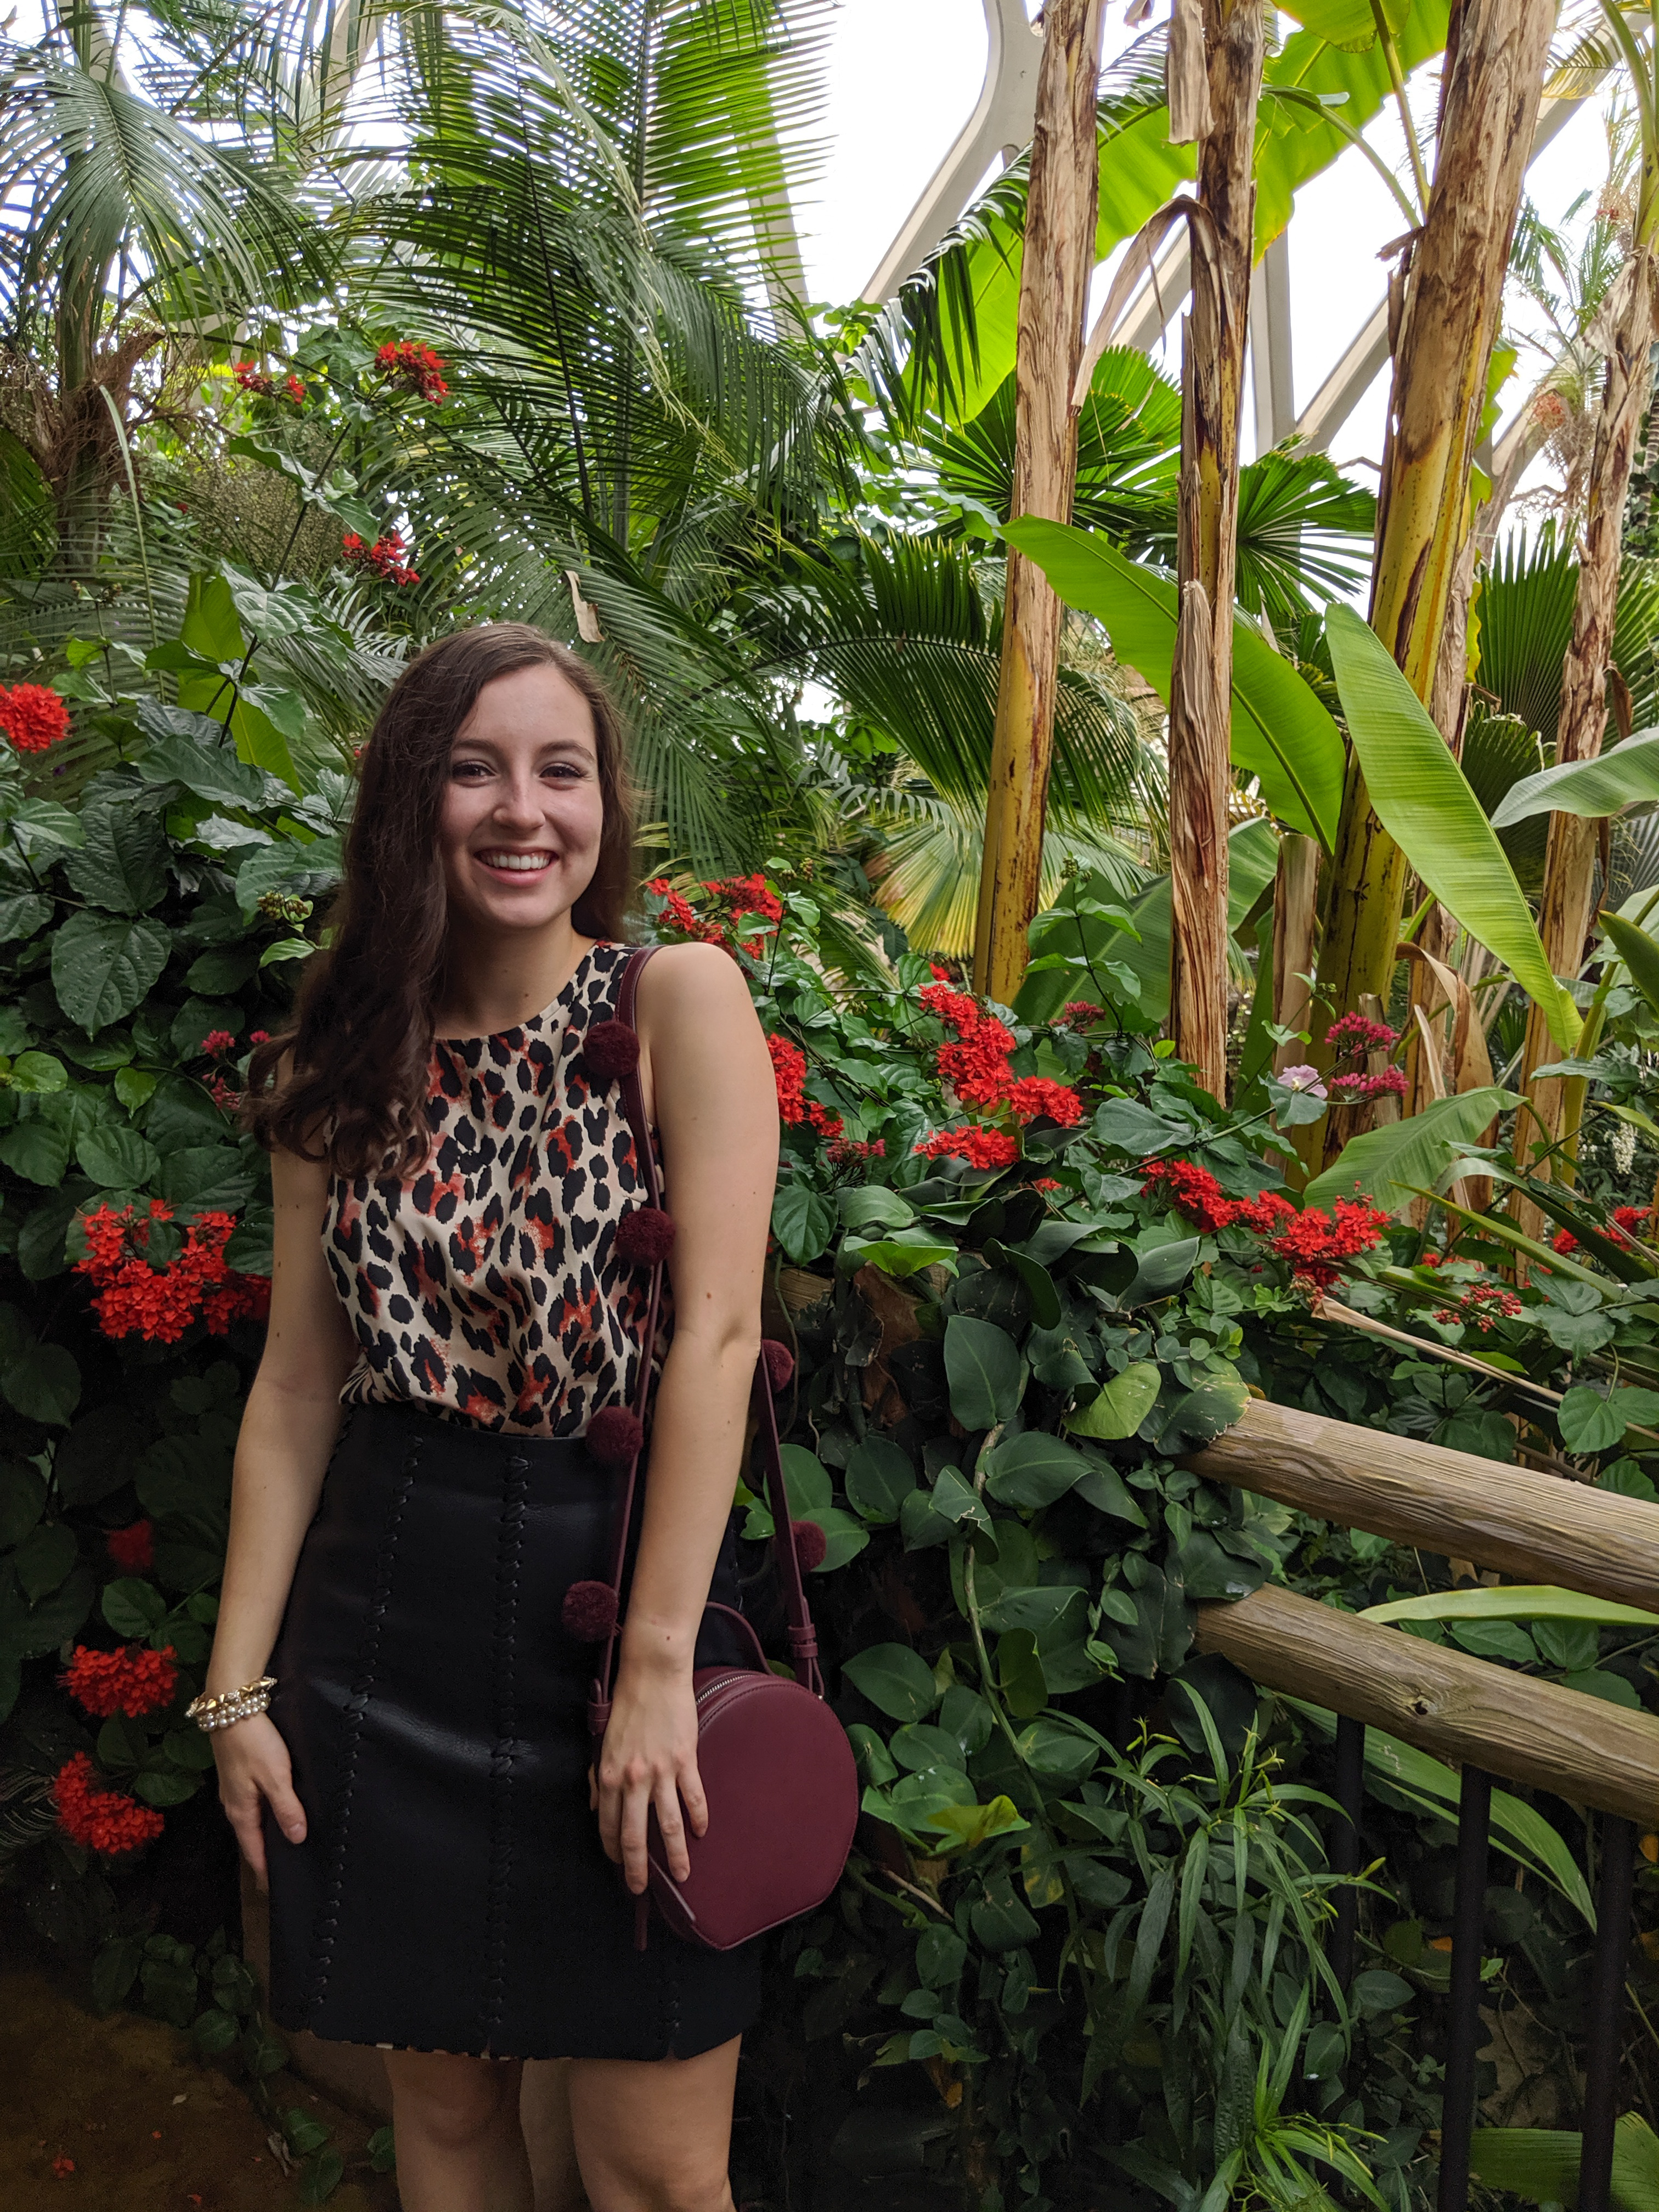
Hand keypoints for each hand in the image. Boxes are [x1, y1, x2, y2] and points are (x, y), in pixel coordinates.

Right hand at [211, 1713, 305, 1889]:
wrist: (231, 1705)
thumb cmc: (254, 1741)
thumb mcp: (275, 1776)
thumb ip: (287, 1808)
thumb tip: (297, 1839)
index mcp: (241, 1811)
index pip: (254, 1851)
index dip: (265, 1871)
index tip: (276, 1889)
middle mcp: (233, 1803)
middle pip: (251, 1837)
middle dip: (265, 1855)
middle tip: (285, 1870)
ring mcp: (233, 1788)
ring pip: (251, 1819)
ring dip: (265, 1833)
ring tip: (284, 1843)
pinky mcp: (237, 1772)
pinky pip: (252, 1802)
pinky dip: (263, 1813)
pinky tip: (276, 1809)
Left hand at [591, 1663, 706, 1893]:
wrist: (652, 1676)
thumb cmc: (626, 1706)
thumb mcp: (602, 1743)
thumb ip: (598, 1777)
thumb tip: (594, 1805)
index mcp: (608, 1775)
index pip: (607, 1825)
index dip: (612, 1850)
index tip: (618, 1866)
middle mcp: (632, 1779)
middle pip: (635, 1836)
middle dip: (637, 1868)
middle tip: (640, 1889)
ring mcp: (661, 1772)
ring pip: (669, 1825)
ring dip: (675, 1855)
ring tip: (681, 1876)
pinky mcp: (685, 1761)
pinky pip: (693, 1798)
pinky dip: (699, 1818)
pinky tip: (701, 1832)